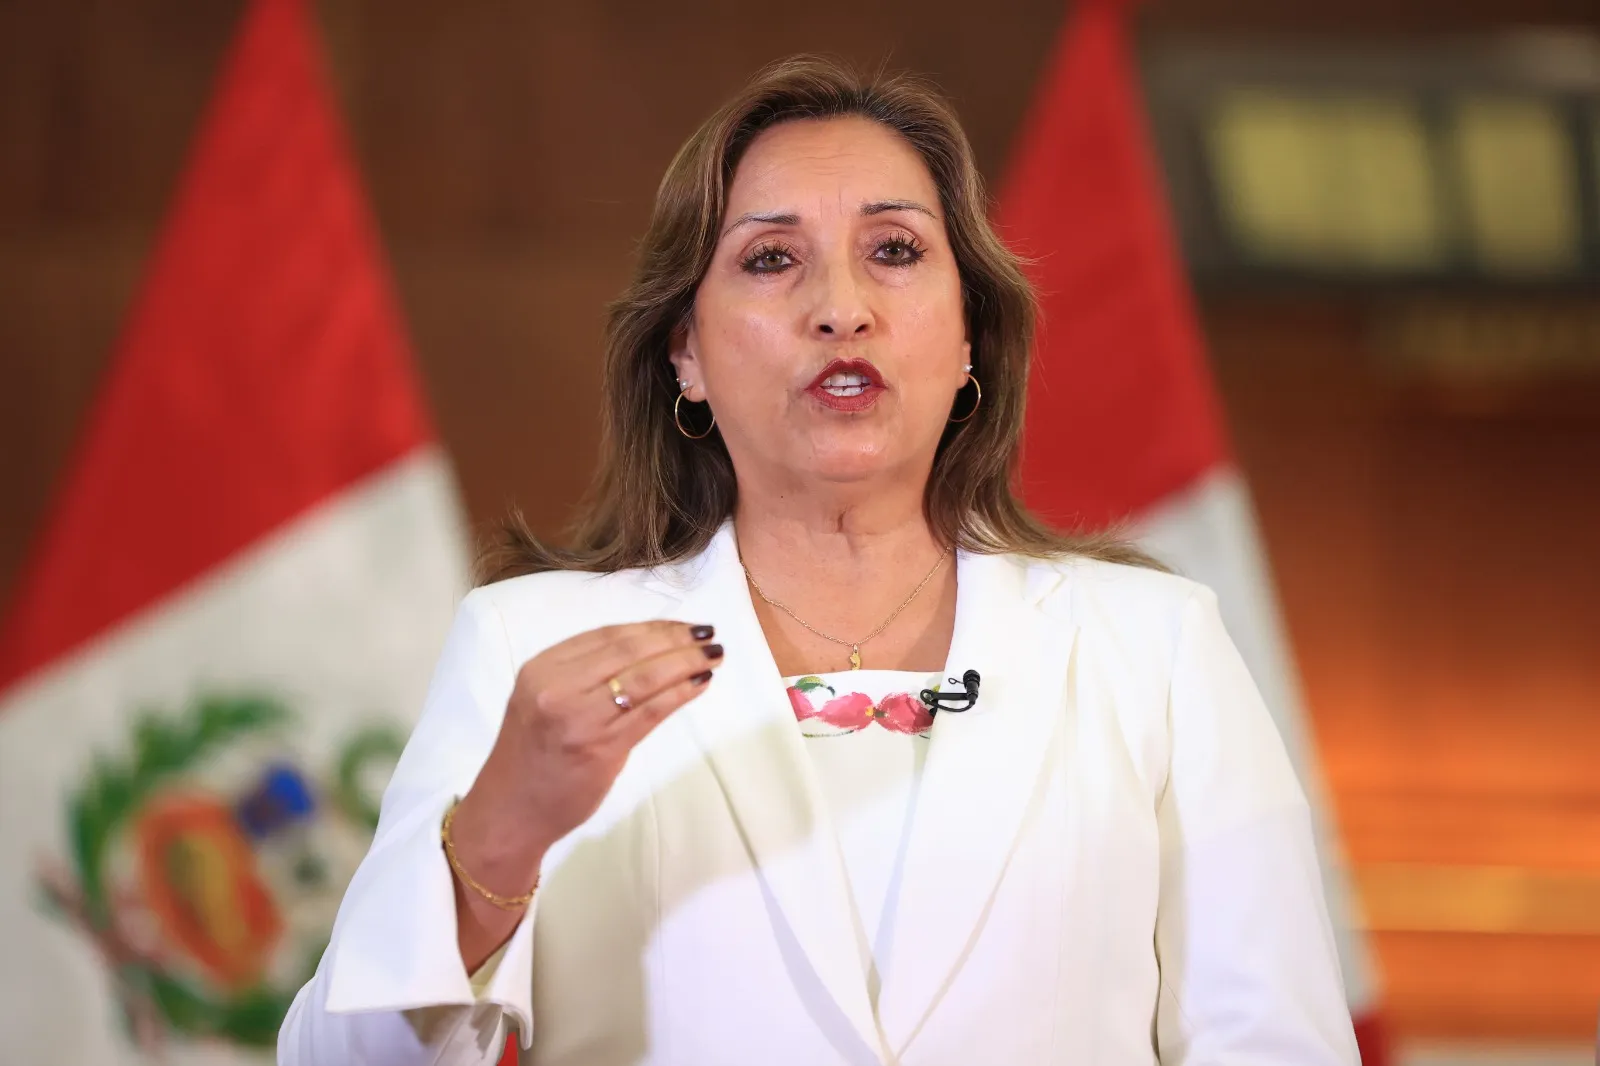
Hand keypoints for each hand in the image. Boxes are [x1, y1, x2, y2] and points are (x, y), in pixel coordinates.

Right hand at [450, 621, 722, 906]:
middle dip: (675, 638)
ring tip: (713, 655)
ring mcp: (579, 718)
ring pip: (645, 678)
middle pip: (629, 650)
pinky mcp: (601, 748)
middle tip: (707, 633)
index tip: (682, 625)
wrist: (510, 811)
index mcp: (542, 668)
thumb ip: (582, 674)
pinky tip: (699, 683)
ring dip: (685, 661)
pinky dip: (680, 692)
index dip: (652, 626)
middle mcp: (558, 688)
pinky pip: (651, 711)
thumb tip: (649, 649)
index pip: (608, 635)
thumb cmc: (531, 756)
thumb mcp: (542, 700)